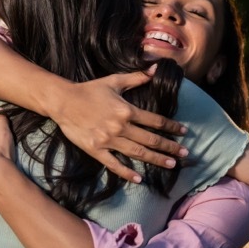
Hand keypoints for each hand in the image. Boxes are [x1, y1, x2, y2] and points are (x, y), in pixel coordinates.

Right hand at [48, 69, 187, 183]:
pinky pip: (114, 164)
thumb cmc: (90, 90)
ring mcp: (109, 140)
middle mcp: (120, 127)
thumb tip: (155, 68)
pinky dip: (127, 173)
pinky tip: (139, 179)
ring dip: (156, 160)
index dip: (171, 127)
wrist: (63, 101)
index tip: (183, 132)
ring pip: (137, 153)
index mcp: (126, 110)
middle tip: (185, 154)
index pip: (155, 121)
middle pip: (150, 140)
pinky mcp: (96, 150)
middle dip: (170, 147)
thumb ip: (137, 77)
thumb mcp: (114, 81)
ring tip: (171, 165)